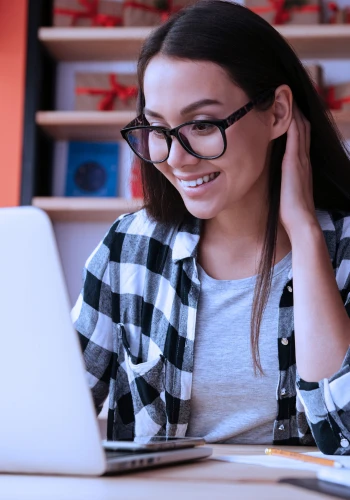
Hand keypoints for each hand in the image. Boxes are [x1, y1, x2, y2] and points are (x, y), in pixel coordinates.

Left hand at [279, 104, 317, 240]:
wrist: (300, 221)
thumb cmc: (290, 211)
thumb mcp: (286, 190)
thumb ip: (283, 180)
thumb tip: (274, 178)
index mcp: (301, 165)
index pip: (301, 136)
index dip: (296, 121)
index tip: (287, 108)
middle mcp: (303, 159)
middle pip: (304, 126)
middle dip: (297, 110)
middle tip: (287, 93)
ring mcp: (301, 159)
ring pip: (301, 127)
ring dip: (295, 110)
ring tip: (286, 94)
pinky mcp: (294, 162)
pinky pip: (296, 135)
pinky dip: (292, 121)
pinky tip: (287, 109)